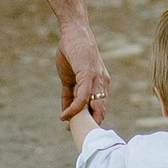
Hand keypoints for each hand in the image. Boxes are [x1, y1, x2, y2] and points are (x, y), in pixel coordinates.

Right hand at [36, 0, 107, 123]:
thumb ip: (70, 94)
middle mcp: (102, 83)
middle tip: (77, 136)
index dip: (90, 122)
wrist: (74, 31)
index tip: (78, 132)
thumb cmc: (72, 52)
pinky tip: (64, 116)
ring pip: (94, 107)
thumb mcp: (70, 78)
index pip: (98, 108)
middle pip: (100, 111)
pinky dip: (74, 109)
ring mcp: (97, 79)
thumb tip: (66, 112)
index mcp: (100, 84)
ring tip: (71, 130)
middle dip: (90, 126)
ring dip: (82, 121)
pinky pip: (83, 97)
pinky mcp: (89, 74)